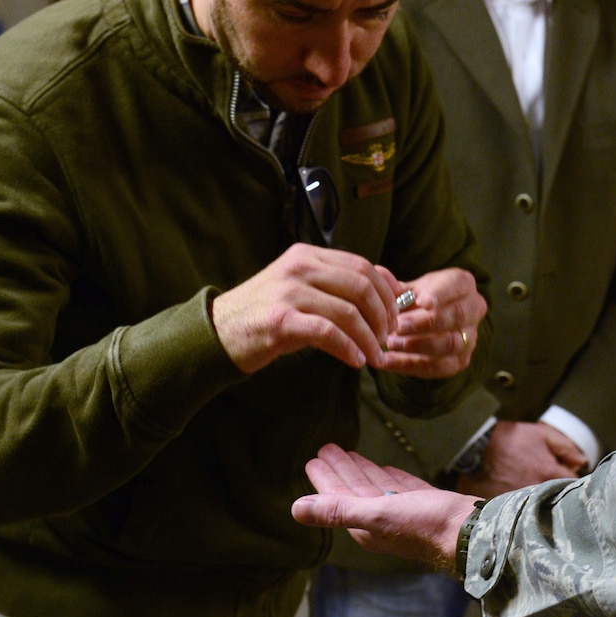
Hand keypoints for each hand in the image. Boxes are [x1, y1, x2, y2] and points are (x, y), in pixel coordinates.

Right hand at [212, 244, 401, 372]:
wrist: (217, 333)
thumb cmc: (264, 314)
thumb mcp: (299, 288)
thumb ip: (334, 285)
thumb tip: (384, 290)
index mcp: (306, 256)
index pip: (362, 265)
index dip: (387, 290)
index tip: (397, 313)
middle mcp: (299, 268)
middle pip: (361, 286)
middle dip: (383, 315)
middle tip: (388, 337)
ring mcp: (288, 293)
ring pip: (349, 311)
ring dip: (369, 338)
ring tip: (375, 356)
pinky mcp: (280, 321)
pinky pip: (327, 333)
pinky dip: (348, 347)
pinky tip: (355, 360)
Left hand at [292, 443, 480, 571]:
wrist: (473, 532)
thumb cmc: (426, 524)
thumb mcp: (377, 514)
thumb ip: (337, 510)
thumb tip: (295, 509)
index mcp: (367, 526)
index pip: (338, 498)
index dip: (325, 480)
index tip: (313, 459)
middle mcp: (383, 522)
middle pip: (355, 491)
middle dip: (341, 471)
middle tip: (328, 448)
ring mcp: (405, 515)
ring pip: (376, 488)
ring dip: (362, 471)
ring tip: (350, 453)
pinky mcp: (425, 507)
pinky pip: (400, 489)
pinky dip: (390, 478)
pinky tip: (387, 469)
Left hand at [378, 267, 484, 378]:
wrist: (432, 323)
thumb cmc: (421, 299)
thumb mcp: (410, 290)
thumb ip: (396, 287)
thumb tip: (379, 274)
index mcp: (463, 284)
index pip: (457, 285)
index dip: (440, 294)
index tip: (422, 301)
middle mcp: (474, 310)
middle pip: (456, 316)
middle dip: (425, 323)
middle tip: (398, 326)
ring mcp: (470, 338)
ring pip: (451, 344)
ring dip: (418, 345)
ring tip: (391, 343)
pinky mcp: (459, 361)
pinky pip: (438, 366)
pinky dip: (410, 364)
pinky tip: (388, 360)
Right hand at [456, 420, 585, 497]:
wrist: (475, 450)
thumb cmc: (509, 440)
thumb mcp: (539, 434)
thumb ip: (564, 446)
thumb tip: (582, 462)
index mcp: (550, 473)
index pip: (575, 486)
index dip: (577, 483)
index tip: (575, 481)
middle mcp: (538, 492)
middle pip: (561, 501)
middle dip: (563, 497)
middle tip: (562, 492)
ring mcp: (523, 502)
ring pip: (543, 509)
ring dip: (546, 505)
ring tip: (542, 498)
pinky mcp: (509, 509)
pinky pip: (525, 513)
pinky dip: (527, 510)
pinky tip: (526, 505)